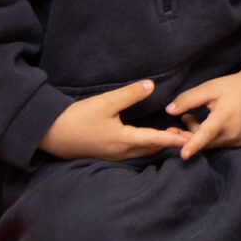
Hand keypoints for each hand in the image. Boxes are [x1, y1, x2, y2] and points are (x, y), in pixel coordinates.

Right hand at [39, 79, 185, 161]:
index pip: (156, 140)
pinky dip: (144, 147)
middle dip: (169, 143)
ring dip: (156, 145)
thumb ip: (130, 94)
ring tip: (171, 136)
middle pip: (151, 149)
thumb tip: (151, 85)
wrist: (48, 133)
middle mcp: (120, 152)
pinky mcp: (104, 154)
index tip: (193, 139)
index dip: (175, 139)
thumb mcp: (105, 102)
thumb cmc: (76, 118)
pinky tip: (146, 139)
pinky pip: (131, 153)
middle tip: (187, 135)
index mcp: (123, 140)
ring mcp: (112, 155)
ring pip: (141, 152)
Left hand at [165, 49, 240, 159]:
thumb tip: (169, 111)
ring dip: (197, 134)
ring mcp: (238, 140)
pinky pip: (219, 144)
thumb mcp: (211, 87)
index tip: (183, 155)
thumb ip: (188, 99)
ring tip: (189, 118)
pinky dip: (210, 137)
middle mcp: (232, 133)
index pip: (206, 134)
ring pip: (210, 144)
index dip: (193, 144)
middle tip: (175, 124)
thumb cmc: (235, 87)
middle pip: (203, 142)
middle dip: (186, 135)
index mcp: (224, 117)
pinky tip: (206, 124)